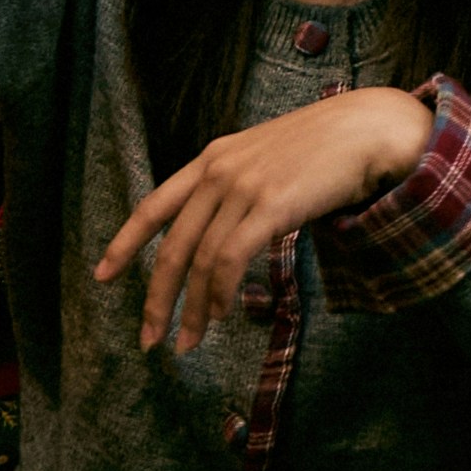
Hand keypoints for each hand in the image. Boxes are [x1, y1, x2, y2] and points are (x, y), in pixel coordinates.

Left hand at [96, 85, 434, 359]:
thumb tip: (224, 231)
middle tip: (149, 338)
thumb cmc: (326, 148)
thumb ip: (239, 186)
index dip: (125, 244)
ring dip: (192, 310)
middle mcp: (219, 171)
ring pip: (201, 260)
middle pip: (173, 245)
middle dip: (156, 298)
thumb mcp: (267, 157)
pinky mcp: (270, 205)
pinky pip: (230, 259)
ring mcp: (244, 187)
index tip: (102, 276)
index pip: (153, 205)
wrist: (368, 129)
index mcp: (213, 158)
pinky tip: (221, 314)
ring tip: (189, 342)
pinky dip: (220, 294)